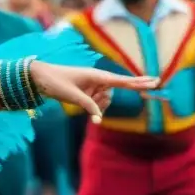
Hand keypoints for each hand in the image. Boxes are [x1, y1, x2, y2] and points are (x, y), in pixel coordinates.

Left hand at [30, 61, 157, 123]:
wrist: (39, 77)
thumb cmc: (55, 82)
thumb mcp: (72, 95)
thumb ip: (88, 105)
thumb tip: (99, 118)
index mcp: (96, 76)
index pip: (122, 81)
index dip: (139, 83)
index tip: (154, 81)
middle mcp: (97, 79)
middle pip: (116, 91)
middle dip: (122, 93)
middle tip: (156, 84)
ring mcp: (92, 86)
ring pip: (105, 100)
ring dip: (98, 104)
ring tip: (81, 100)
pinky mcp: (87, 91)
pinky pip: (96, 103)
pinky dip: (93, 107)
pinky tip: (84, 109)